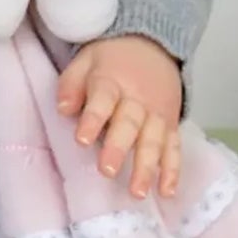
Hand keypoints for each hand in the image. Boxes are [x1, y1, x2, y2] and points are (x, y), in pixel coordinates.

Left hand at [57, 34, 183, 197]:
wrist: (153, 45)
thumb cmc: (111, 60)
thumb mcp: (85, 61)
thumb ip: (72, 84)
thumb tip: (63, 109)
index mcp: (111, 81)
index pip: (102, 99)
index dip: (93, 119)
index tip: (82, 140)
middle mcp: (138, 99)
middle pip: (129, 124)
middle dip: (118, 148)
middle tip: (106, 171)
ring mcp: (157, 114)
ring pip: (154, 141)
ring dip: (147, 167)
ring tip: (137, 192)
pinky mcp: (171, 125)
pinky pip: (174, 148)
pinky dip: (172, 170)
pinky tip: (166, 192)